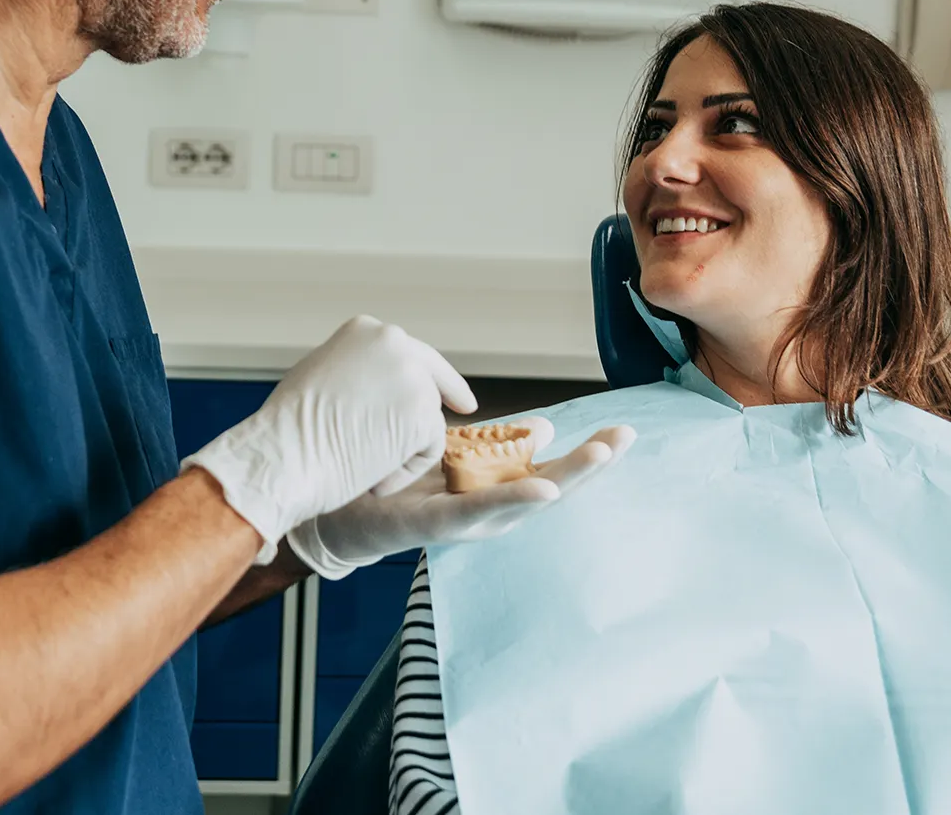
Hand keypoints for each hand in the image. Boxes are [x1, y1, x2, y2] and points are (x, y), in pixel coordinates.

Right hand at [182, 316, 475, 562]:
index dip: (426, 372)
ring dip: (404, 447)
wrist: (285, 455)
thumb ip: (354, 371)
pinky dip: (406, 471)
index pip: (408, 351)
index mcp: (365, 330)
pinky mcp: (424, 415)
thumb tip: (372, 385)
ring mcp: (412, 377)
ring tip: (364, 466)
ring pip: (428, 417)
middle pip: (430, 377)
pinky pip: (429, 449)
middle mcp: (394, 343)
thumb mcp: (319, 375)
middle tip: (465, 407)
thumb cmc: (286, 427)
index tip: (449, 385)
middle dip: (447, 393)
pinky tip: (374, 479)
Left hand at [285, 418, 636, 578]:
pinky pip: (474, 510)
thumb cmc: (385, 483)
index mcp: (486, 486)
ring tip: (600, 458)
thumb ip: (494, 445)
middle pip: (546, 486)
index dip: (584, 453)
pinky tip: (543, 488)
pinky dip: (511, 499)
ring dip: (564, 479)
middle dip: (588, 466)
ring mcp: (458, 520)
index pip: (546, 467)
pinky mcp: (431, 523)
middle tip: (626, 439)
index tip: (622, 431)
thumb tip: (548, 427)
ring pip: (521, 500)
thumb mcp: (449, 456)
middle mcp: (480, 507)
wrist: (325, 509)